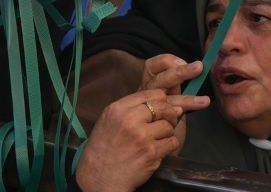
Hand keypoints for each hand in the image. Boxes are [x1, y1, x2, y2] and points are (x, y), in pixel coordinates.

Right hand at [76, 88, 209, 191]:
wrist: (99, 178)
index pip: (151, 93)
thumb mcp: (110, 121)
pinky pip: (171, 142)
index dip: (161, 101)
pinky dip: (168, 146)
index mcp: (117, 109)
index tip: (161, 109)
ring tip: (156, 140)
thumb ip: (134, 109)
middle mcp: (129, 120)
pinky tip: (157, 150)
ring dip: (167, 133)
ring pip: (169, 126)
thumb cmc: (104, 150)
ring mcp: (142, 136)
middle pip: (163, 107)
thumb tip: (172, 104)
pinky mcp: (151, 152)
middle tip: (166, 123)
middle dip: (169, 115)